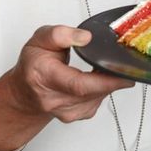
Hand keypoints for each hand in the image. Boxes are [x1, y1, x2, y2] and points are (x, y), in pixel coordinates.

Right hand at [7, 25, 133, 123]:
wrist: (26, 93)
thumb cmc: (33, 65)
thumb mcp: (40, 40)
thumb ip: (60, 34)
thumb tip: (85, 37)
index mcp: (44, 76)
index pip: (78, 85)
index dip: (105, 81)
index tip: (124, 74)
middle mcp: (54, 99)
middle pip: (93, 92)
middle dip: (112, 78)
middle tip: (124, 65)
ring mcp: (66, 111)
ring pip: (98, 96)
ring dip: (106, 81)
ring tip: (102, 67)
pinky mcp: (78, 115)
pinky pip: (98, 101)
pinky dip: (102, 88)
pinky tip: (96, 79)